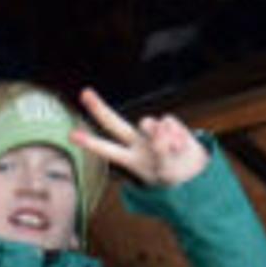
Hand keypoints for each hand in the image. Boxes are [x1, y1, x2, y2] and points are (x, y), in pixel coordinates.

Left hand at [71, 87, 204, 189]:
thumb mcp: (165, 170)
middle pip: (114, 124)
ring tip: (169, 150)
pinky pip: (170, 123)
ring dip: (157, 135)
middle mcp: (137, 141)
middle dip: (99, 109)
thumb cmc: (172, 173)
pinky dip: (176, 136)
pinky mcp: (171, 124)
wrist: (195, 173)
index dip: (89, 143)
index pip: (107, 150)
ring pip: (148, 122)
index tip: (70, 135)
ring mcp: (153, 131)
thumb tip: (161, 124)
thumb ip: (161, 147)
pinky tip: (181, 146)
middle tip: (84, 92)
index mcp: (130, 157)